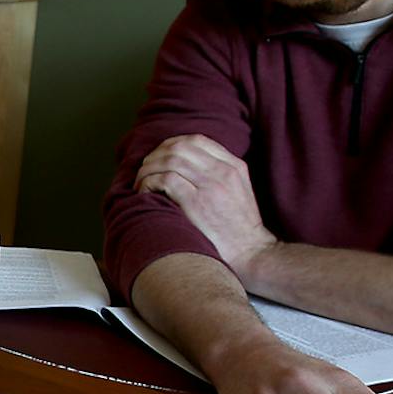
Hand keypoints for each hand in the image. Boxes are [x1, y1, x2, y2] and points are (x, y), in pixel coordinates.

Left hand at [135, 135, 277, 284]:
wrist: (251, 253)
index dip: (172, 145)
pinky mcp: (196, 202)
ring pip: (169, 160)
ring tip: (141, 184)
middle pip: (179, 147)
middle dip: (156, 156)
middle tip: (145, 171)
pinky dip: (149, 183)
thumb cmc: (240, 229)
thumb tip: (189, 166)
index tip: (160, 158)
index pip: (197, 140)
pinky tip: (144, 193)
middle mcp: (223, 171)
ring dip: (148, 170)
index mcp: (234, 166)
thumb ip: (220, 175)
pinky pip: (164, 179)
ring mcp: (210, 185)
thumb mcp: (239, 192)